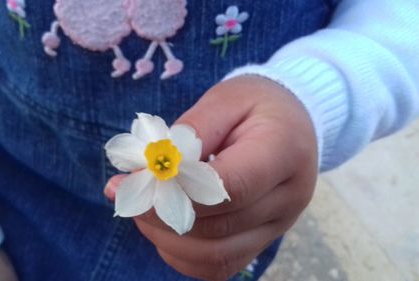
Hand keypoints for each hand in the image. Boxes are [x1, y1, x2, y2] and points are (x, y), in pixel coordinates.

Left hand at [105, 75, 318, 280]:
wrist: (293, 123)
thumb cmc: (255, 105)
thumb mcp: (224, 100)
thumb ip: (190, 134)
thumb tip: (148, 171)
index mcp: (283, 153)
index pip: (229, 187)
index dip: (174, 191)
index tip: (129, 183)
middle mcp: (288, 198)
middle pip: (218, 226)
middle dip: (160, 214)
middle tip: (125, 192)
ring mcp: (278, 226)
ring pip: (216, 256)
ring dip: (167, 238)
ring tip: (142, 208)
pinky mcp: (262, 240)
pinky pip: (219, 265)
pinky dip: (182, 254)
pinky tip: (164, 226)